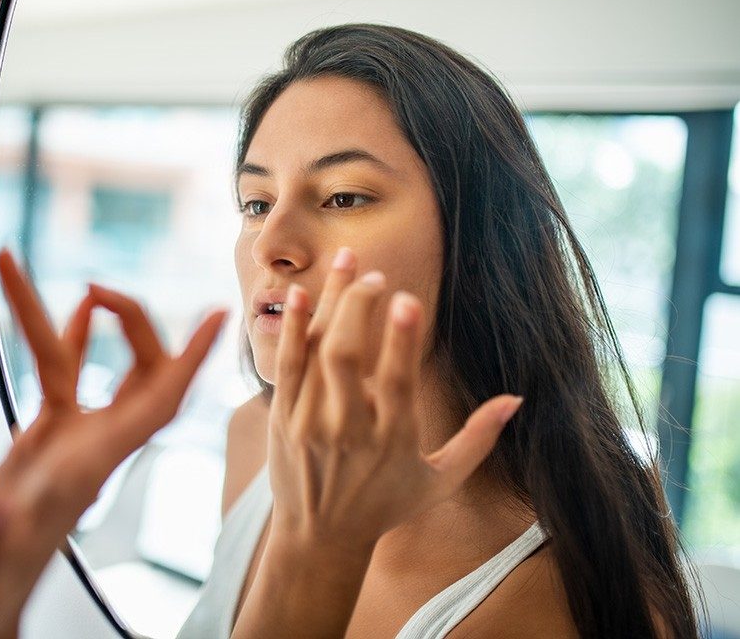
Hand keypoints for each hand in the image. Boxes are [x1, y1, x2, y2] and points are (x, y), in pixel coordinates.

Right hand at [0, 249, 226, 638]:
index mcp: (91, 466)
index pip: (158, 402)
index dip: (188, 358)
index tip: (217, 314)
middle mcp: (92, 447)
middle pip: (137, 373)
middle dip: (132, 322)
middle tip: (102, 286)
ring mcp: (70, 441)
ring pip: (84, 365)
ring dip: (79, 319)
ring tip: (51, 275)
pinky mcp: (45, 439)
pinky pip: (64, 377)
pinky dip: (68, 339)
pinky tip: (71, 309)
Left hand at [267, 249, 521, 555]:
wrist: (318, 539)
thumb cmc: (385, 505)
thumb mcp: (440, 481)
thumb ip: (479, 439)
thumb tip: (517, 398)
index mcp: (392, 441)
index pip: (397, 382)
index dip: (402, 339)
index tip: (409, 298)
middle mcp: (347, 430)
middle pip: (347, 357)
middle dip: (360, 307)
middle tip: (376, 275)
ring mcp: (309, 422)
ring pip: (316, 352)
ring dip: (330, 302)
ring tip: (346, 261)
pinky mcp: (282, 418)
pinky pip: (286, 365)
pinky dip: (293, 328)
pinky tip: (301, 294)